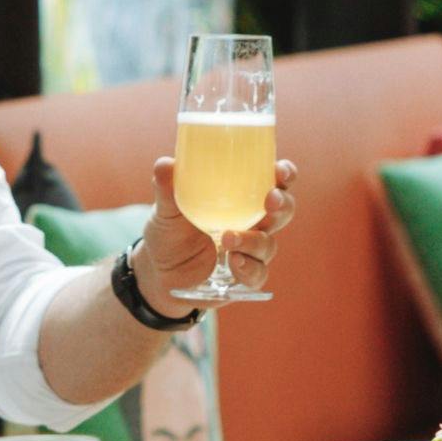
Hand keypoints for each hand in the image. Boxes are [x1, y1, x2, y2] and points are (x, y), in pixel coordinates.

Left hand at [135, 157, 299, 298]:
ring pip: (269, 244)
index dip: (284, 174)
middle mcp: (251, 222)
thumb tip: (165, 164)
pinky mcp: (243, 276)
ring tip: (228, 237)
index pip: (272, 181)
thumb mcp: (164, 209)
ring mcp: (249, 250)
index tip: (280, 171)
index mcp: (240, 198)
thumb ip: (166, 188)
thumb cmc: (168, 231)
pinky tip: (234, 262)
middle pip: (283, 211)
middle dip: (282, 204)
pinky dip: (249, 268)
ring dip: (254, 241)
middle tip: (270, 201)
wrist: (157, 271)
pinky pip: (257, 274)